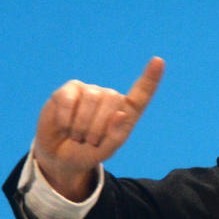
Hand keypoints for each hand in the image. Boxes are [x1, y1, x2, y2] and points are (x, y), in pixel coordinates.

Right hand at [33, 57, 164, 200]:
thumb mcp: (106, 151)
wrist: (60, 157)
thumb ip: (116, 136)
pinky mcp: (68, 90)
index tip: (158, 61)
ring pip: (92, 98)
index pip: (141, 95)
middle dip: (99, 126)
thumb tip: (121, 114)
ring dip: (82, 125)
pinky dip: (66, 119)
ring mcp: (88, 91)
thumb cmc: (88, 152)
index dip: (150, 78)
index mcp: (125, 113)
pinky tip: (64, 127)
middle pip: (113, 99)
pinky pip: (69, 100)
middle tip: (89, 141)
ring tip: (77, 136)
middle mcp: (108, 98)